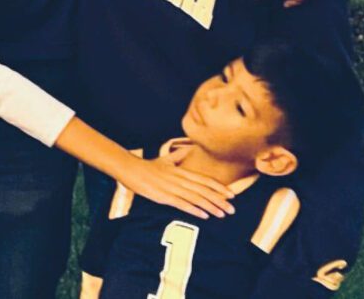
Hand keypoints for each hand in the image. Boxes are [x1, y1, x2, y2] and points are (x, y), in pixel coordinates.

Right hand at [116, 153, 234, 219]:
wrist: (131, 169)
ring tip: (222, 214)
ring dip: (210, 206)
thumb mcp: (166, 159)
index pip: (204, 179)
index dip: (219, 187)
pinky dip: (194, 209)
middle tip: (233, 209)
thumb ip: (179, 155)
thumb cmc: (148, 166)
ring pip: (196, 198)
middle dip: (219, 200)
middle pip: (203, 190)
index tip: (231, 195)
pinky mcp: (164, 196)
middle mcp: (179, 178)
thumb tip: (191, 147)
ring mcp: (172, 187)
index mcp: (181, 171)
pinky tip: (204, 215)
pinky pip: (182, 204)